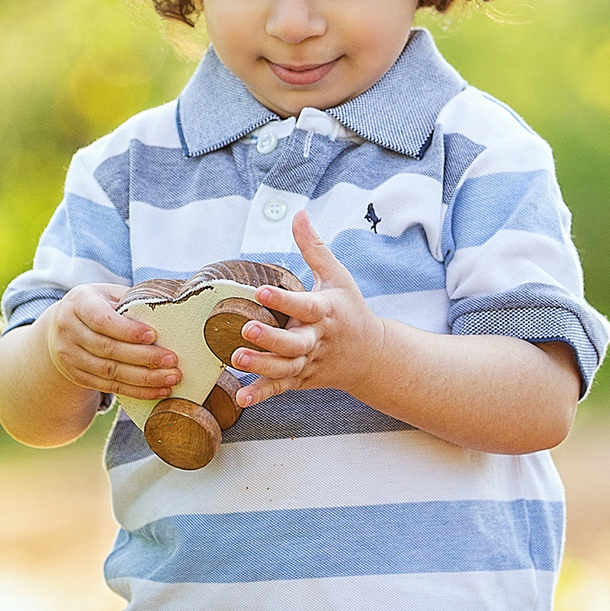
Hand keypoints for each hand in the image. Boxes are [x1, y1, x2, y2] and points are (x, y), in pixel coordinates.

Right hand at [42, 283, 182, 398]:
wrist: (61, 328)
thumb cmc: (97, 306)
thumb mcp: (107, 294)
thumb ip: (131, 300)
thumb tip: (170, 306)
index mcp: (78, 303)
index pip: (101, 320)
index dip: (127, 330)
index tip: (153, 335)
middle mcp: (69, 330)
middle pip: (108, 349)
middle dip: (143, 356)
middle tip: (172, 359)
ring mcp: (70, 356)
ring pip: (110, 371)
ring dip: (144, 377)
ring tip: (171, 377)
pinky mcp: (78, 376)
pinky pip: (110, 386)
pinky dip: (136, 391)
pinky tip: (157, 390)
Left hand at [230, 210, 389, 408]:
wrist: (372, 356)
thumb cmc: (350, 310)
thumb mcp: (337, 276)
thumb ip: (314, 247)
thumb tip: (298, 213)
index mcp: (325, 312)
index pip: (304, 305)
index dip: (283, 300)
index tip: (262, 292)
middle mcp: (316, 340)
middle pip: (294, 343)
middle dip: (271, 339)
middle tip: (247, 331)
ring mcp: (308, 363)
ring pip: (285, 368)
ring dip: (261, 367)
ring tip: (237, 359)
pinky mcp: (301, 380)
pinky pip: (280, 388)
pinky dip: (261, 394)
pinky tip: (241, 397)